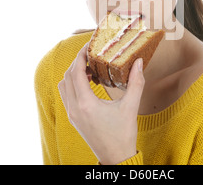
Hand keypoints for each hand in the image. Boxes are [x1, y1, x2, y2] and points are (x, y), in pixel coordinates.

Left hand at [58, 43, 144, 164]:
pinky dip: (73, 84)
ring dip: (73, 74)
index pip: (75, 72)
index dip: (80, 56)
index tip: (88, 46)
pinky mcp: (73, 118)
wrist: (115, 157)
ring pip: (64, 85)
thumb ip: (136, 82)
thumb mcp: (131, 106)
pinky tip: (89, 84)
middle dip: (77, 62)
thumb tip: (138, 62)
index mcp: (86, 104)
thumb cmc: (123, 134)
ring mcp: (72, 114)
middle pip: (67, 76)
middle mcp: (74, 108)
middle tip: (91, 55)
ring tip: (90, 69)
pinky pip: (67, 95)